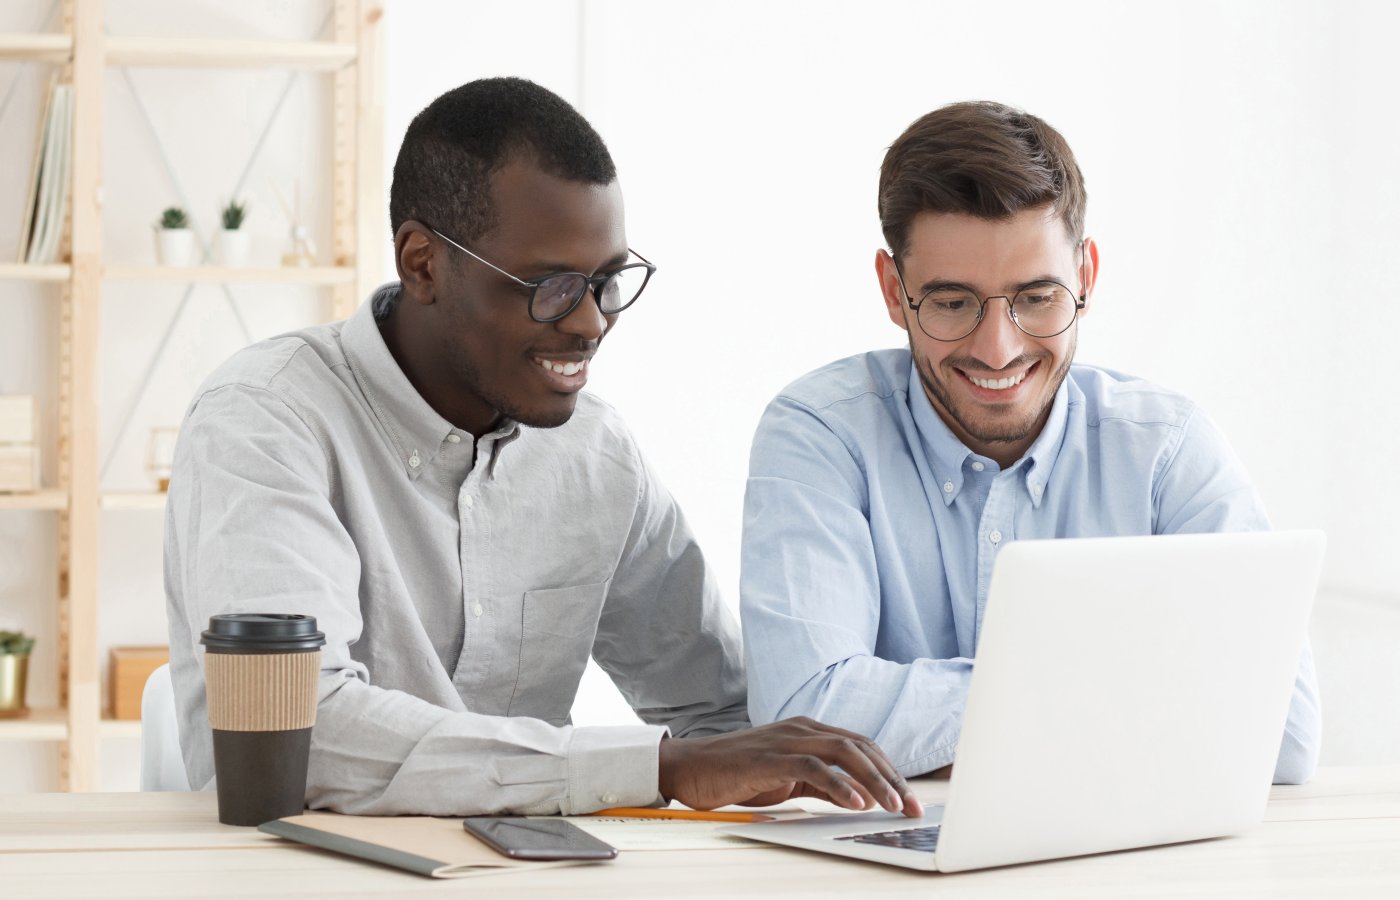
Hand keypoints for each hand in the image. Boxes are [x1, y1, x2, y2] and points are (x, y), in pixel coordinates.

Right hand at [657, 717, 923, 817]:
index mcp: (808, 731)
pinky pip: (813, 768)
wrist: (690, 768)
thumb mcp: (788, 780)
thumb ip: (822, 784)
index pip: (861, 746)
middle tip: (912, 806)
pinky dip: (838, 784)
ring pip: (843, 753)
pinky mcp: (770, 757)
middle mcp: (802, 729)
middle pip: (859, 747)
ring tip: (893, 805)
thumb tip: (859, 797)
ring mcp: (786, 740)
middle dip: (891, 777)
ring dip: (873, 780)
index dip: (889, 770)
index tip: (910, 798)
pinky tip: (857, 803)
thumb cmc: (737, 773)